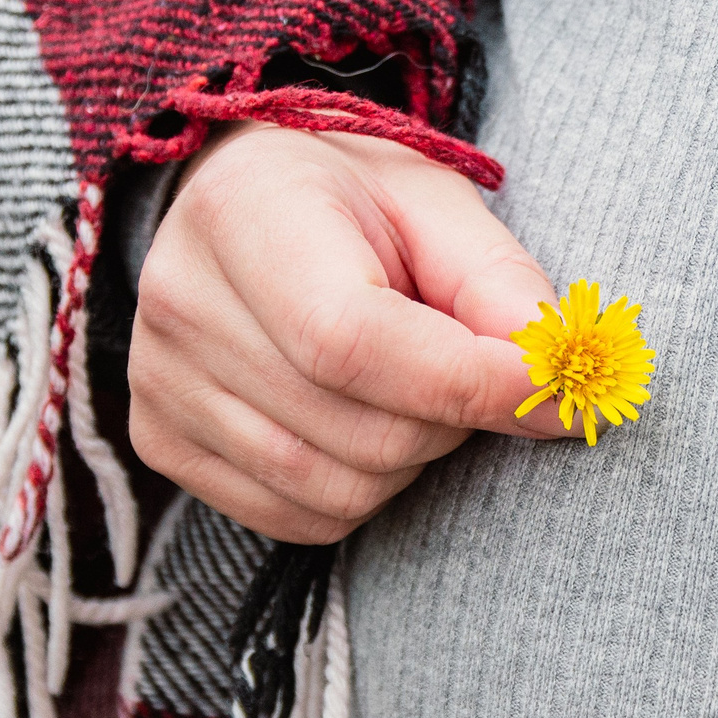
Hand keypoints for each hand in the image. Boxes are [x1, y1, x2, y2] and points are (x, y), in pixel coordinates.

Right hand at [130, 122, 569, 543]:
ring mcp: (160, 382)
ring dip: (412, 460)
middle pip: (362, 432)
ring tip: (409, 387)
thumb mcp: (438, 205)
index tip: (558, 389)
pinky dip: (361, 490)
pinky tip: (360, 420)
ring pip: (338, 489)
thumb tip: (558, 374)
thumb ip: (501, 285)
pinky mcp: (162, 441)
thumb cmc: (354, 200)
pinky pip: (299, 518)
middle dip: (453, 419)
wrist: (244, 201)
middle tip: (466, 366)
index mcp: (245, 213)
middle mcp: (181, 303)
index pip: (355, 341)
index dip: (470, 382)